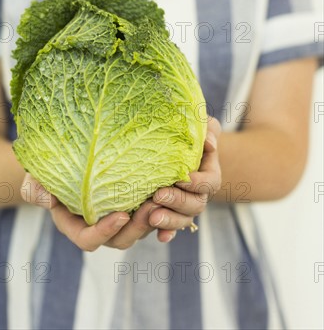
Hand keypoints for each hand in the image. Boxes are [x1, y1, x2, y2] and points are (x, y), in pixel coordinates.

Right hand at [20, 117, 221, 249]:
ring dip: (153, 219)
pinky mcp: (133, 202)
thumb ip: (35, 188)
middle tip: (151, 208)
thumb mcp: (36, 175)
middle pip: (120, 239)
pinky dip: (162, 207)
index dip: (104, 232)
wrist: (66, 155)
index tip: (121, 214)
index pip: (88, 239)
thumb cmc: (47, 168)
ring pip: (140, 228)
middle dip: (137, 229)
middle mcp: (99, 225)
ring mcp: (118, 214)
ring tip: (165, 198)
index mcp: (75, 224)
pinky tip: (173, 188)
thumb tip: (47, 201)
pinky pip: (150, 212)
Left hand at [150, 116, 221, 241]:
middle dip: (177, 201)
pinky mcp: (169, 213)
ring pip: (184, 220)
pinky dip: (167, 234)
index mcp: (208, 173)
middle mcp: (198, 193)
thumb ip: (208, 129)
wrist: (176, 146)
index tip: (182, 177)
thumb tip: (208, 143)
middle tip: (158, 194)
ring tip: (152, 216)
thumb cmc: (189, 133)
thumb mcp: (201, 124)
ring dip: (170, 221)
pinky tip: (159, 237)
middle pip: (195, 204)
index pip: (210, 182)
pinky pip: (171, 229)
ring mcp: (184, 206)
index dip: (198, 183)